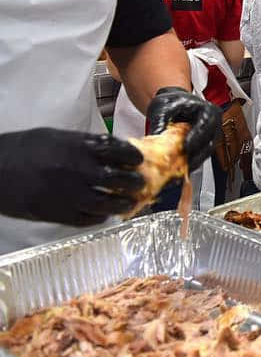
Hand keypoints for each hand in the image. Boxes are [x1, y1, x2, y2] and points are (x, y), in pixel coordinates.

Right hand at [0, 128, 144, 224]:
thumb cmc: (25, 149)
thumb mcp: (58, 137)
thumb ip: (85, 144)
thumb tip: (112, 150)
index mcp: (80, 148)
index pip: (119, 152)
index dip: (133, 157)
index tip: (138, 160)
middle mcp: (79, 171)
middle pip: (119, 179)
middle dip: (134, 182)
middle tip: (140, 183)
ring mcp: (70, 194)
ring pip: (107, 203)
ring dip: (122, 203)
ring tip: (129, 202)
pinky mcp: (58, 214)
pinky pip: (87, 219)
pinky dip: (99, 217)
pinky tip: (104, 214)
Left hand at [146, 87, 221, 168]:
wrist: (175, 105)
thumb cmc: (172, 102)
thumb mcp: (163, 105)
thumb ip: (160, 119)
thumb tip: (156, 134)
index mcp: (207, 110)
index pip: (205, 126)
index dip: (196, 138)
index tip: (185, 147)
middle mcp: (213, 124)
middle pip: (209, 143)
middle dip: (194, 155)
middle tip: (180, 163)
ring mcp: (211, 136)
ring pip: (206, 153)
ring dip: (192, 162)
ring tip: (177, 169)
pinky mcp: (205, 146)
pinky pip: (200, 157)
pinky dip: (189, 163)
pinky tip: (178, 169)